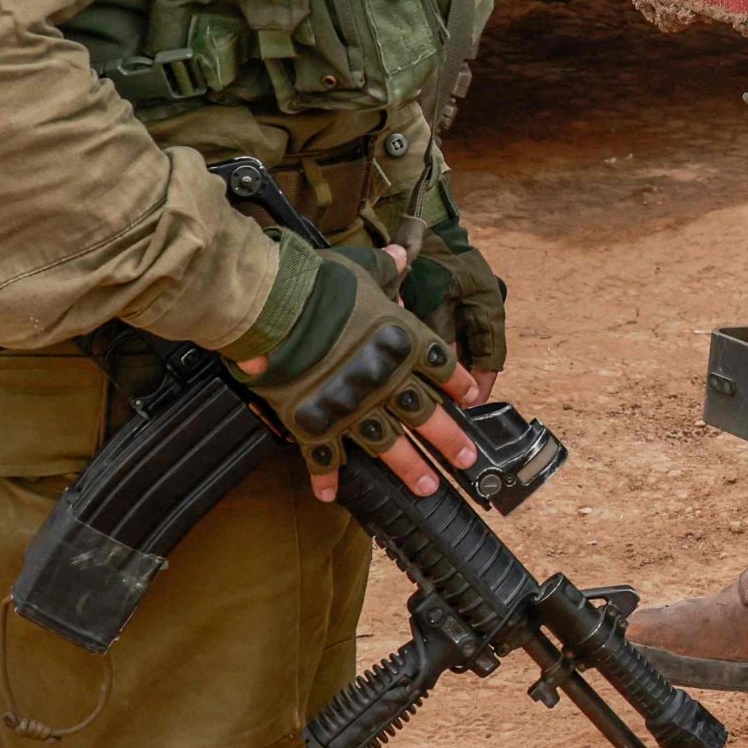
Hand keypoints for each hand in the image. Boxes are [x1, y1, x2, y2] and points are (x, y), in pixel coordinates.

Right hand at [233, 245, 492, 500]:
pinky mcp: (314, 422)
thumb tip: (402, 252)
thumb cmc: (319, 283)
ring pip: (389, 445)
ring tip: (428, 487)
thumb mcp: (362, 267)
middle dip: (449, 440)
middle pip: (426, 415)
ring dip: (409, 468)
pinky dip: (326, 477)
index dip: (458, 382)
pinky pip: (323, 456)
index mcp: (402, 340)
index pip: (441, 365)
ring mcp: (352, 405)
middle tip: (467, 461)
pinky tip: (330, 495)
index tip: (472, 399)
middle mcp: (385, 378)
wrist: (276, 308)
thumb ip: (387, 268)